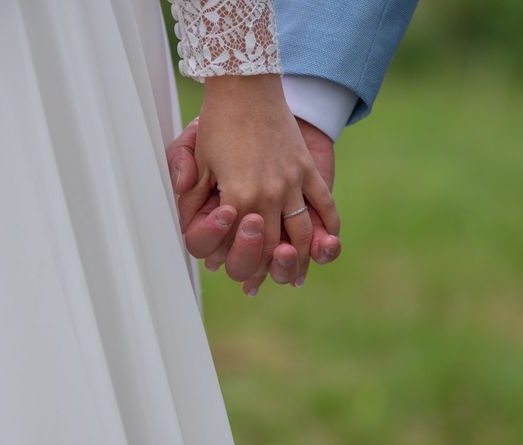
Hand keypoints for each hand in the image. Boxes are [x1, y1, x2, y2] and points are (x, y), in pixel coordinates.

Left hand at [178, 75, 339, 290]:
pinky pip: (324, 204)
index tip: (245, 279)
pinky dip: (329, 227)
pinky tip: (327, 244)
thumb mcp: (197, 158)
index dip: (244, 263)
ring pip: (303, 232)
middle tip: (269, 281)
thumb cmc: (218, 121)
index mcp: (239, 195)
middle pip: (276, 245)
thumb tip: (194, 223)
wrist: (248, 85)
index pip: (244, 244)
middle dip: (272, 268)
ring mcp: (293, 182)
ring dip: (302, 257)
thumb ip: (195, 196)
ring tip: (298, 273)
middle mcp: (269, 194)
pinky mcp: (307, 169)